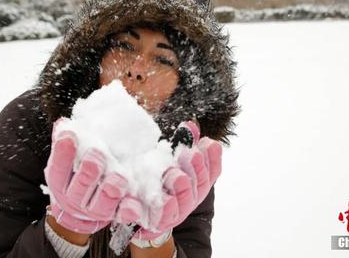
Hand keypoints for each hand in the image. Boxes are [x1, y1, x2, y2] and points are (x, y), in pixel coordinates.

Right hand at [44, 118, 128, 233]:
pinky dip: (129, 210)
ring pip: (102, 204)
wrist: (82, 206)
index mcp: (61, 182)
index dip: (63, 153)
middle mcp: (75, 199)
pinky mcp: (114, 215)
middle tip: (97, 153)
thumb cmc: (76, 174)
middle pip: (81, 186)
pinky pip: (122, 215)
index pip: (58, 169)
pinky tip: (134, 204)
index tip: (69, 136)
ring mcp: (95, 210)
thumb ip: (65, 141)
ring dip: (110, 190)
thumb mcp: (67, 159)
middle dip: (89, 170)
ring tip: (119, 177)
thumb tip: (62, 123)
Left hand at [119, 121, 222, 240]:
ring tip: (176, 175)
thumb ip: (181, 143)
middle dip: (198, 168)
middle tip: (192, 153)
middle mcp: (190, 198)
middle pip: (200, 185)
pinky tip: (166, 199)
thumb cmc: (156, 179)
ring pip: (185, 202)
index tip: (209, 142)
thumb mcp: (169, 158)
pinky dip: (167, 208)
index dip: (213, 158)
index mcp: (195, 182)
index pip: (211, 171)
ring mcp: (176, 212)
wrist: (135, 210)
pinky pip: (164, 218)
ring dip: (183, 188)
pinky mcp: (158, 223)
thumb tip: (190, 126)